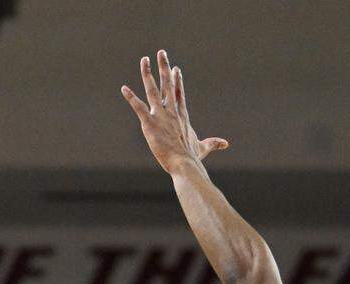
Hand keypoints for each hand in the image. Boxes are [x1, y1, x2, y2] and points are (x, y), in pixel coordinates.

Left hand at [121, 50, 227, 173]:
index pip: (178, 93)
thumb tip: (225, 144)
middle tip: (161, 53)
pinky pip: (138, 107)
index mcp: (181, 115)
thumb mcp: (202, 147)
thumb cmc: (192, 157)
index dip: (177, 80)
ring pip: (153, 90)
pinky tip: (124, 88)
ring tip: (144, 60)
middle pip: (168, 84)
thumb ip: (212, 143)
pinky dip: (131, 98)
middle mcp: (171, 111)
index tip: (175, 68)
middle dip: (164, 68)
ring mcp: (160, 116)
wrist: (184, 163)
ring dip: (148, 74)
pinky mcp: (149, 123)